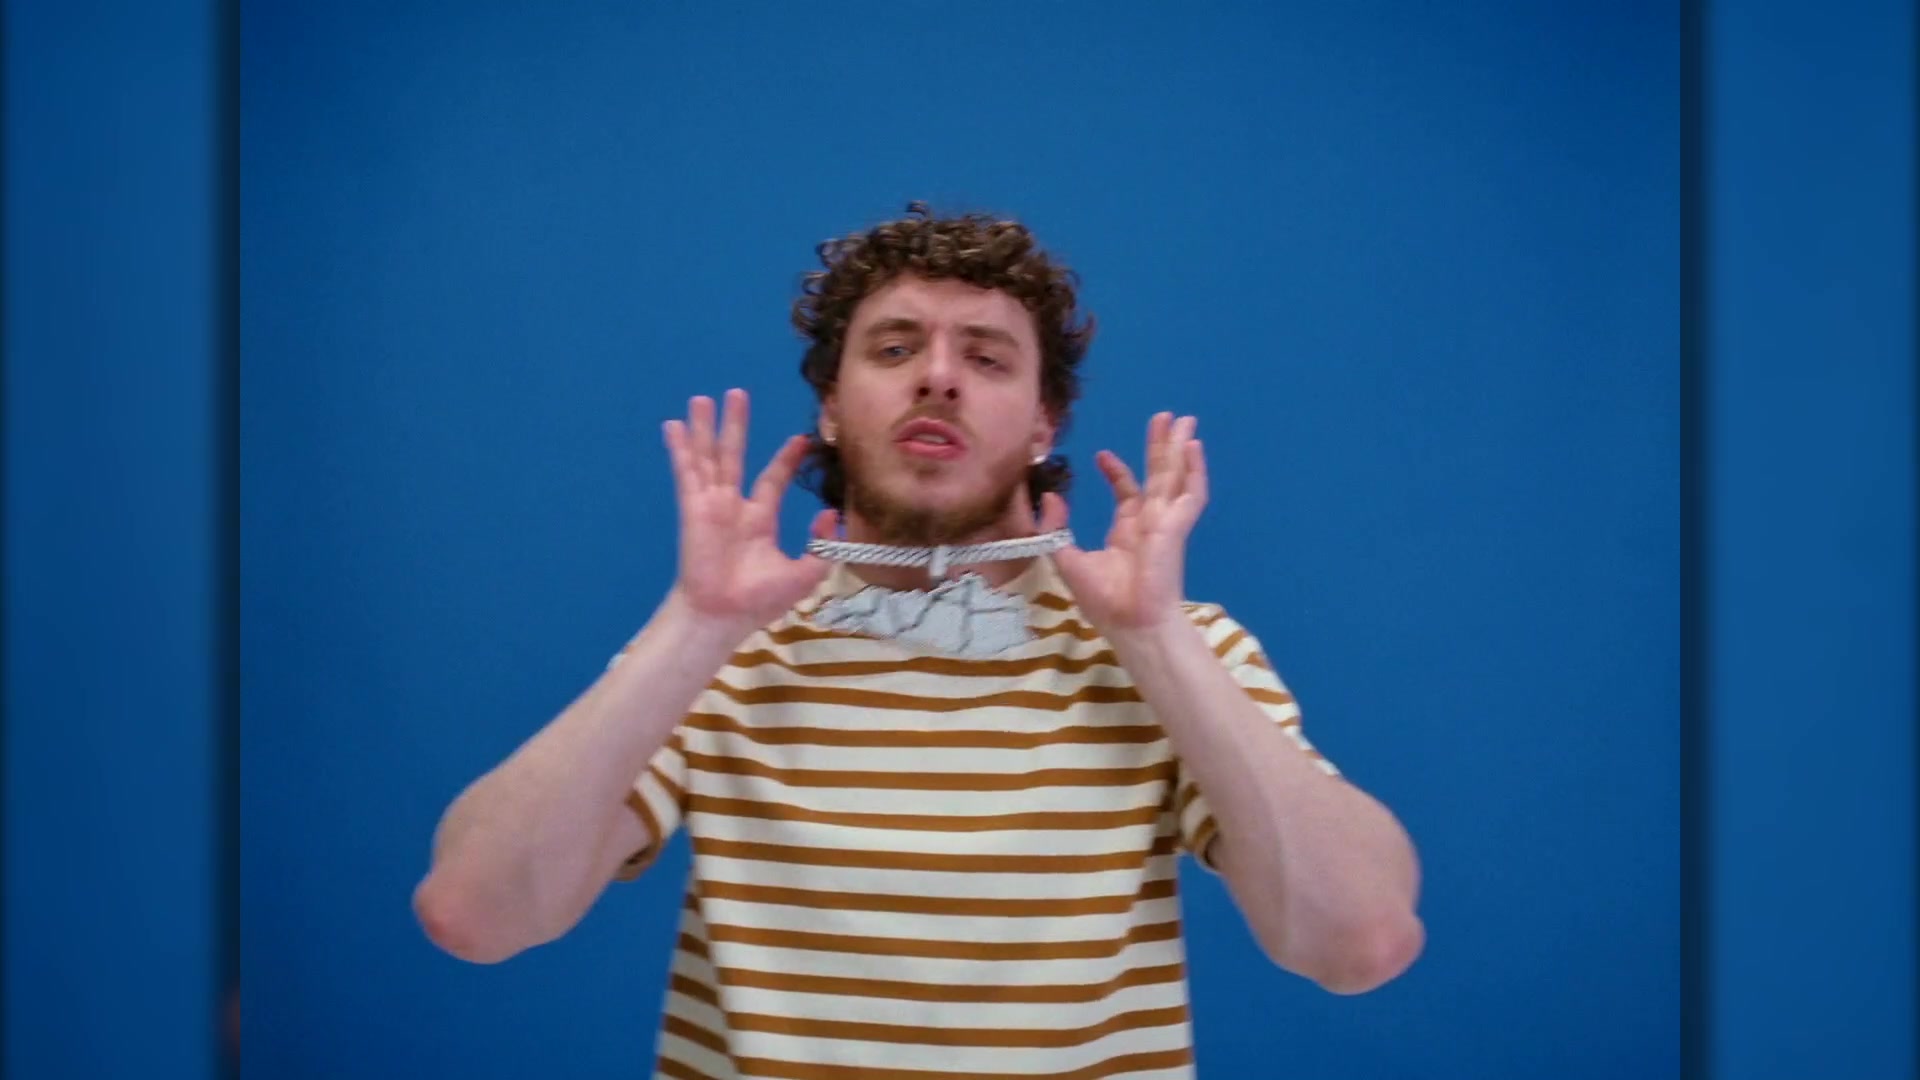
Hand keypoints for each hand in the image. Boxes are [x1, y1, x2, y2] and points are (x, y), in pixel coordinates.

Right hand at [663, 389, 833, 631]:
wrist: (724, 616)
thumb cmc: (759, 601)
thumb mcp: (805, 573)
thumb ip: (822, 544)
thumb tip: (833, 514)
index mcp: (758, 520)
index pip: (772, 480)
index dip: (786, 459)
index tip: (801, 440)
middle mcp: (733, 507)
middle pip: (734, 456)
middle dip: (736, 426)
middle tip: (738, 394)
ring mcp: (711, 506)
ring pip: (709, 457)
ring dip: (705, 428)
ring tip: (703, 398)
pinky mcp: (693, 509)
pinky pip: (686, 473)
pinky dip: (680, 449)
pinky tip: (675, 426)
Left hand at [1043, 412, 1207, 632]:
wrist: (1131, 624)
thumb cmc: (1104, 601)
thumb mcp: (1067, 559)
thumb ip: (1054, 529)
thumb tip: (1049, 497)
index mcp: (1127, 532)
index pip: (1128, 494)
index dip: (1117, 471)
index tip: (1101, 455)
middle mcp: (1149, 523)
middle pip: (1158, 475)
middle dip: (1160, 447)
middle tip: (1163, 417)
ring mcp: (1166, 523)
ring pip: (1176, 476)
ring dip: (1180, 448)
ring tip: (1184, 420)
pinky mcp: (1176, 526)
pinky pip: (1192, 494)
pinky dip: (1195, 470)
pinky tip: (1193, 446)